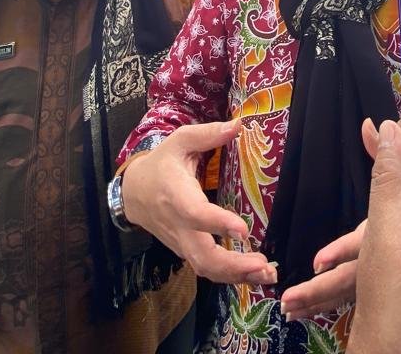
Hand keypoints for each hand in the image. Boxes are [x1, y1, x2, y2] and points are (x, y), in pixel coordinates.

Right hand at [121, 120, 276, 284]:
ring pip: (205, 268)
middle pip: (202, 256)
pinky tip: (255, 274)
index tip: (244, 229)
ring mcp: (181, 242)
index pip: (195, 214)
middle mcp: (178, 225)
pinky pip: (206, 268)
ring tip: (266, 274)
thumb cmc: (161, 163)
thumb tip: (238, 124)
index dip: (217, 224)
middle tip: (263, 264)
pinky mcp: (186, 251)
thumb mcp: (179, 140)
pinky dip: (230, 276)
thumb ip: (208, 134)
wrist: (133, 192)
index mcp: (176, 195)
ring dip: (236, 276)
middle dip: (233, 265)